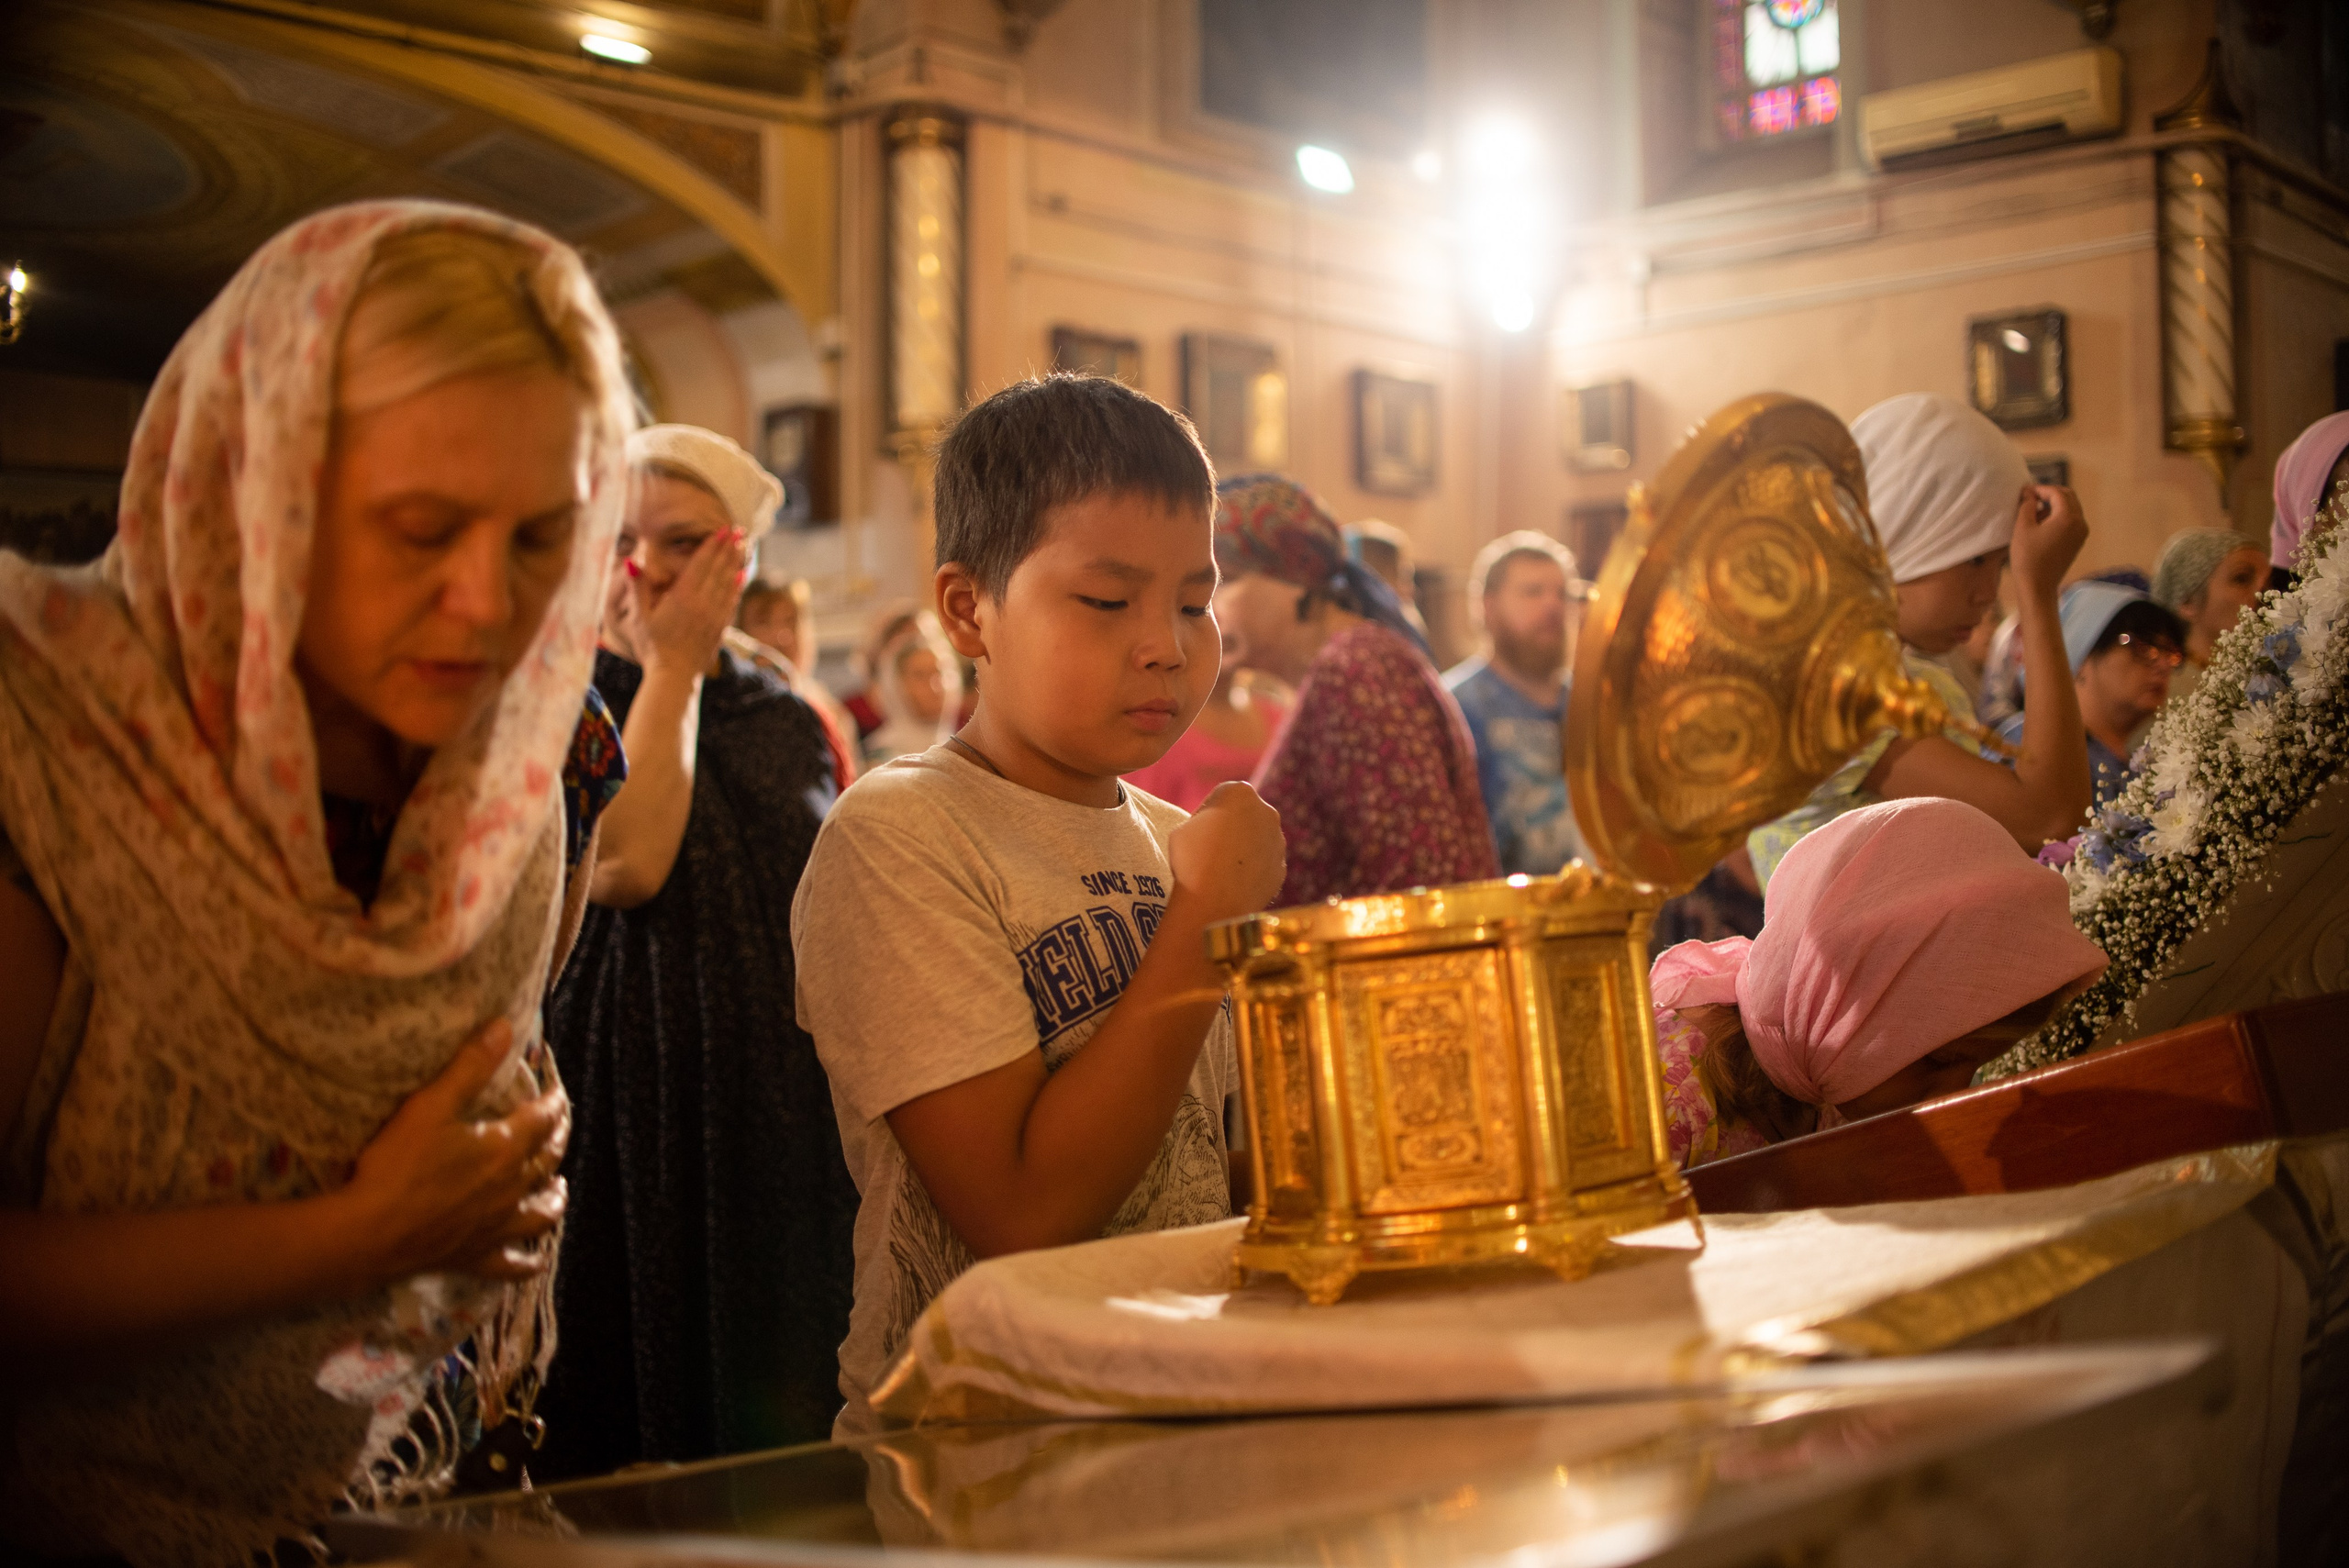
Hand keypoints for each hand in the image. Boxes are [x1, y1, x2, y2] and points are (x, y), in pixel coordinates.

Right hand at [345, 1020, 570, 1283]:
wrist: (370, 1233)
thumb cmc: (398, 1166)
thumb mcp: (431, 1105)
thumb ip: (470, 1065)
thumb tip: (505, 1027)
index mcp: (505, 1148)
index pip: (543, 1118)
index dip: (554, 1101)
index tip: (557, 1090)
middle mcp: (511, 1189)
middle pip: (547, 1160)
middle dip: (557, 1138)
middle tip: (558, 1125)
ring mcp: (497, 1227)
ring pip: (542, 1212)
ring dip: (554, 1196)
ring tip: (558, 1187)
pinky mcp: (477, 1257)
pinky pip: (513, 1265)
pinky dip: (528, 1262)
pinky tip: (535, 1261)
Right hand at [636, 528, 749, 677]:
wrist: (674, 677)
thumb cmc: (652, 647)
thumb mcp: (640, 617)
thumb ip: (638, 588)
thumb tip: (631, 561)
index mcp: (683, 597)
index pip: (702, 563)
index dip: (713, 545)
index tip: (724, 530)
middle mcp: (703, 603)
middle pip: (719, 569)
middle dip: (729, 548)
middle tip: (739, 530)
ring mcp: (714, 616)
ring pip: (728, 583)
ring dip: (735, 563)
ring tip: (743, 546)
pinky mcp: (720, 628)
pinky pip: (731, 602)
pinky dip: (736, 587)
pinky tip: (740, 578)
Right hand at [1168, 781, 1284, 921]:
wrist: (1214, 902)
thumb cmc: (1192, 859)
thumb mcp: (1184, 827)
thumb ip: (1204, 820)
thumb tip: (1211, 829)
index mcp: (1239, 791)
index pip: (1222, 797)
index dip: (1206, 814)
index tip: (1196, 832)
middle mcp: (1266, 811)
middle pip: (1245, 816)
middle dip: (1231, 828)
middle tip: (1209, 850)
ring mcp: (1278, 840)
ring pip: (1257, 840)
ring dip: (1243, 849)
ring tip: (1219, 870)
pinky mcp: (1281, 867)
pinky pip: (1263, 864)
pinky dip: (1252, 871)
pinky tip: (1232, 884)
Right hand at [2011, 484, 2086, 602]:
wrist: (2038, 586)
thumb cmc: (2027, 558)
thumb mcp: (2023, 527)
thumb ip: (2027, 505)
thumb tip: (2029, 492)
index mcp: (2068, 517)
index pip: (2057, 493)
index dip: (2040, 489)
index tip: (2024, 491)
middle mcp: (2080, 523)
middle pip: (2068, 497)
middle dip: (2050, 493)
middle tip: (2030, 497)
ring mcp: (2081, 533)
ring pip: (2071, 508)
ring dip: (2054, 504)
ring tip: (2034, 510)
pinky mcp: (2078, 541)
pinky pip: (2071, 520)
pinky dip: (2059, 515)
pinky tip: (2042, 523)